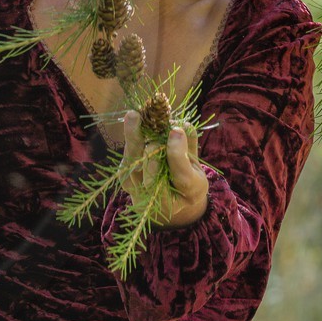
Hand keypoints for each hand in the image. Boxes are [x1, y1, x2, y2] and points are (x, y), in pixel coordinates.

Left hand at [121, 113, 207, 227]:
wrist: (164, 206)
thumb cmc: (185, 185)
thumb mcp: (196, 170)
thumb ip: (191, 149)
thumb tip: (185, 125)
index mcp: (186, 194)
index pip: (181, 174)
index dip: (177, 152)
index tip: (176, 130)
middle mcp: (160, 197)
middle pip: (152, 169)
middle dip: (153, 146)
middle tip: (154, 122)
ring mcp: (140, 190)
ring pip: (134, 160)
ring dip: (134, 135)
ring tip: (135, 115)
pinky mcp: (125, 180)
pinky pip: (127, 155)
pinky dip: (130, 136)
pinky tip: (133, 117)